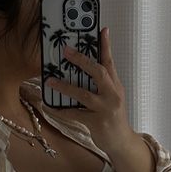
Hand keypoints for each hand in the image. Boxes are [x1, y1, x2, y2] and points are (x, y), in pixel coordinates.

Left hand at [43, 27, 132, 152]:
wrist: (121, 141)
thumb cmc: (113, 117)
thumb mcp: (112, 97)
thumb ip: (102, 84)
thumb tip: (83, 69)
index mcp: (116, 86)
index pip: (110, 62)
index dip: (106, 45)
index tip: (102, 30)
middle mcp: (113, 94)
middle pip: (99, 72)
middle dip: (82, 61)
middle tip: (66, 51)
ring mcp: (105, 109)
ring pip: (84, 94)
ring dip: (65, 86)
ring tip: (50, 80)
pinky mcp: (96, 122)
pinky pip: (74, 114)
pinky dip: (61, 110)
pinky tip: (49, 106)